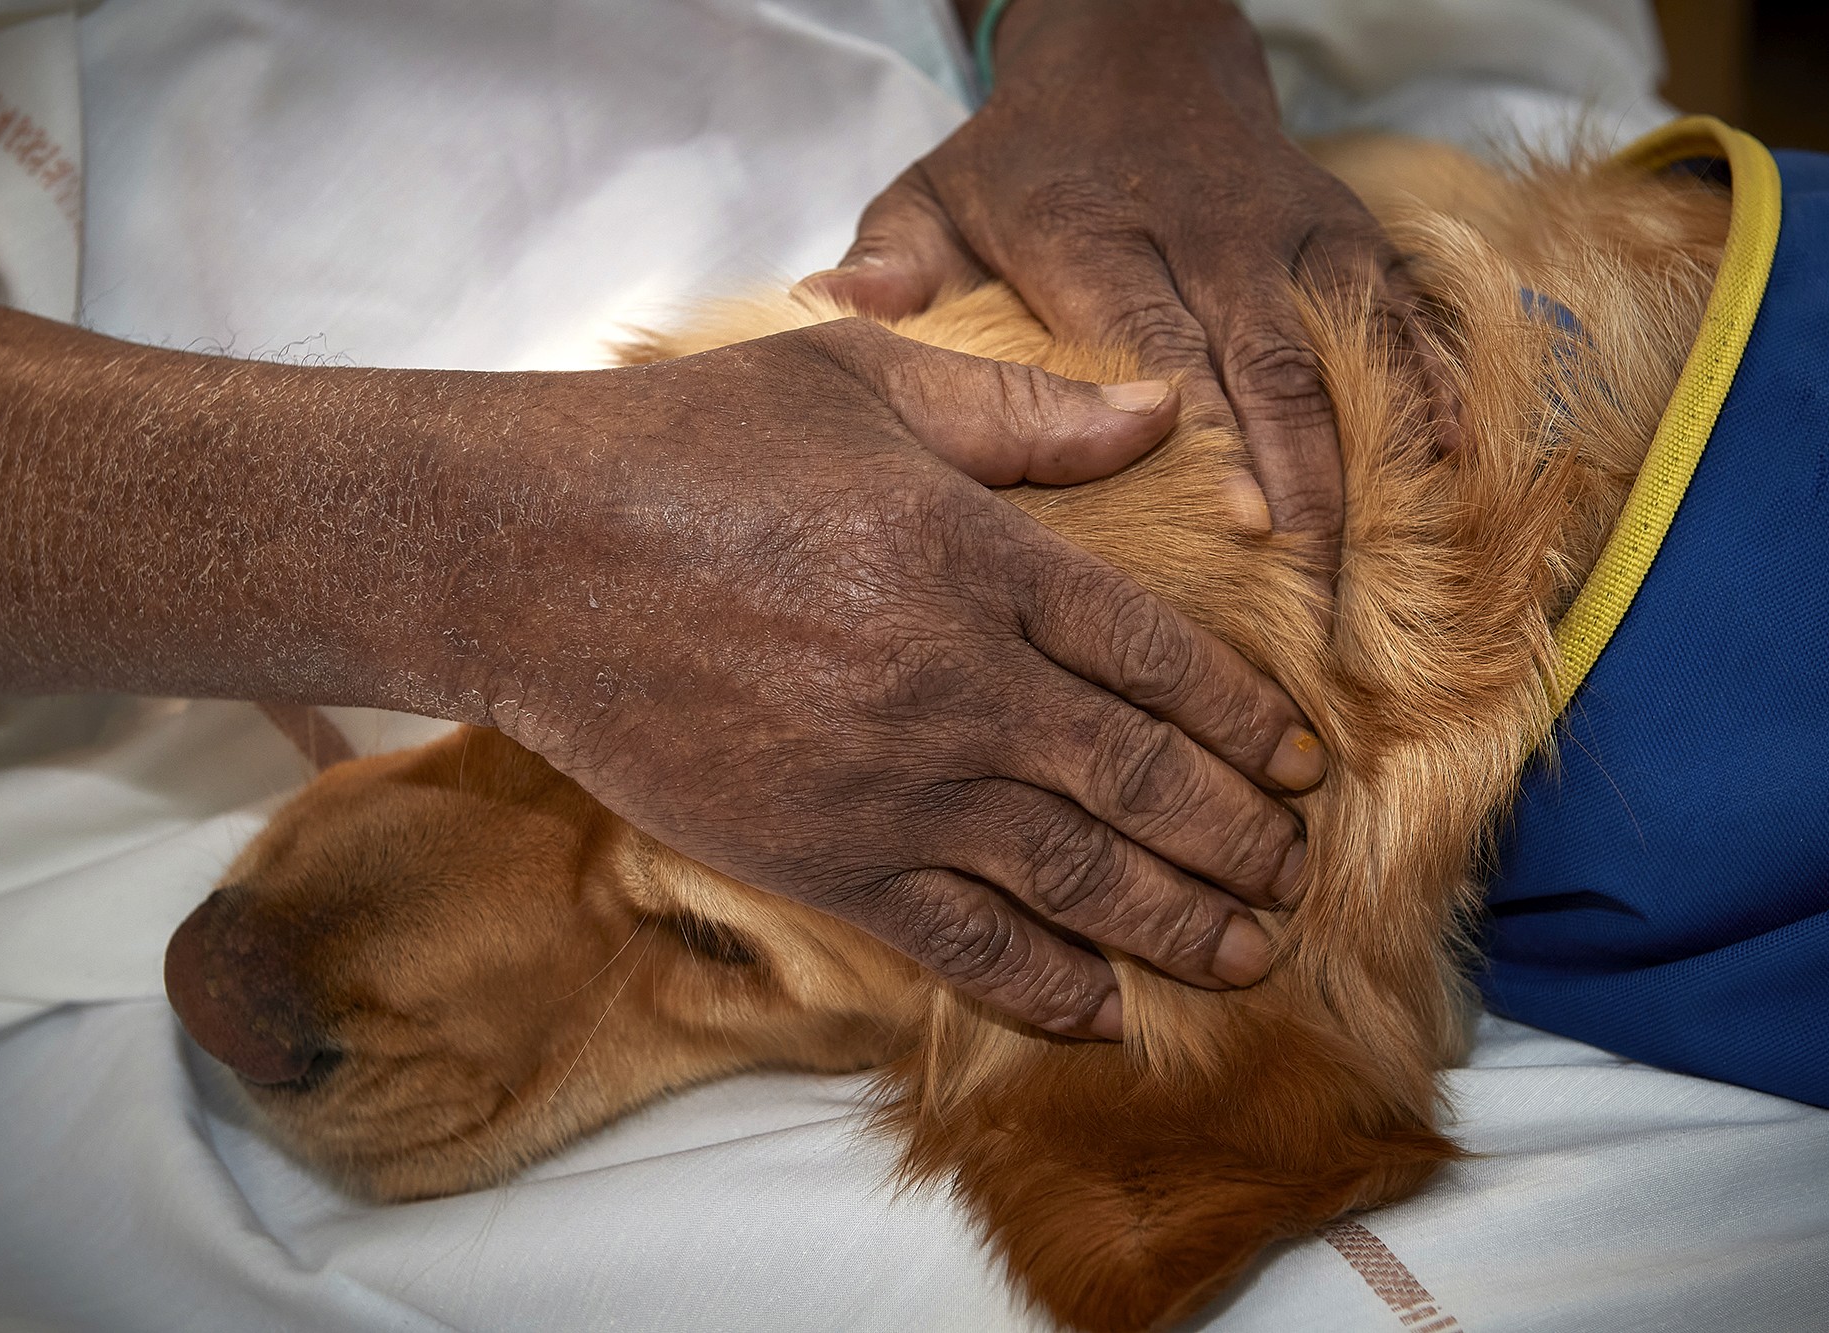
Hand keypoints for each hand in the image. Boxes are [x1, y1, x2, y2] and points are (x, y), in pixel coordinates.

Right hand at [423, 320, 1321, 1038]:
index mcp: (985, 560)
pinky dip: (1043, 987)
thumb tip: (1166, 408)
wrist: (527, 554)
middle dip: (1240, 840)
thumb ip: (1026, 408)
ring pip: (1079, 876)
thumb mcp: (864, 383)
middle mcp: (961, 686)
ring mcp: (893, 787)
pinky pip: (962, 944)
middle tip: (1295, 875)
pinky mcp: (822, 861)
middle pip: (1146, 782)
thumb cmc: (690, 448)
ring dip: (1180, 925)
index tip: (1301, 764)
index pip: (1166, 660)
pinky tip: (1103, 1013)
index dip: (1251, 722)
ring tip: (1247, 955)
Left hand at [805, 0, 1424, 576]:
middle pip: (1267, 361)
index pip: (1157, 343)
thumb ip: (892, 266)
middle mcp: (1206, 232)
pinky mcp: (1347, 236)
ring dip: (1376, 455)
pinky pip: (1405, 315)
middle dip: (1303, 474)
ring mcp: (1290, 233)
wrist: (1137, 49)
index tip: (1238, 526)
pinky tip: (1459, 467)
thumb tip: (830, 312)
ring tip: (1394, 563)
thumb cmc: (1024, 162)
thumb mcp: (936, 196)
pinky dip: (1435, 387)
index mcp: (1094, 236)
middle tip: (1323, 588)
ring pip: (1352, 347)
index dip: (1207, 437)